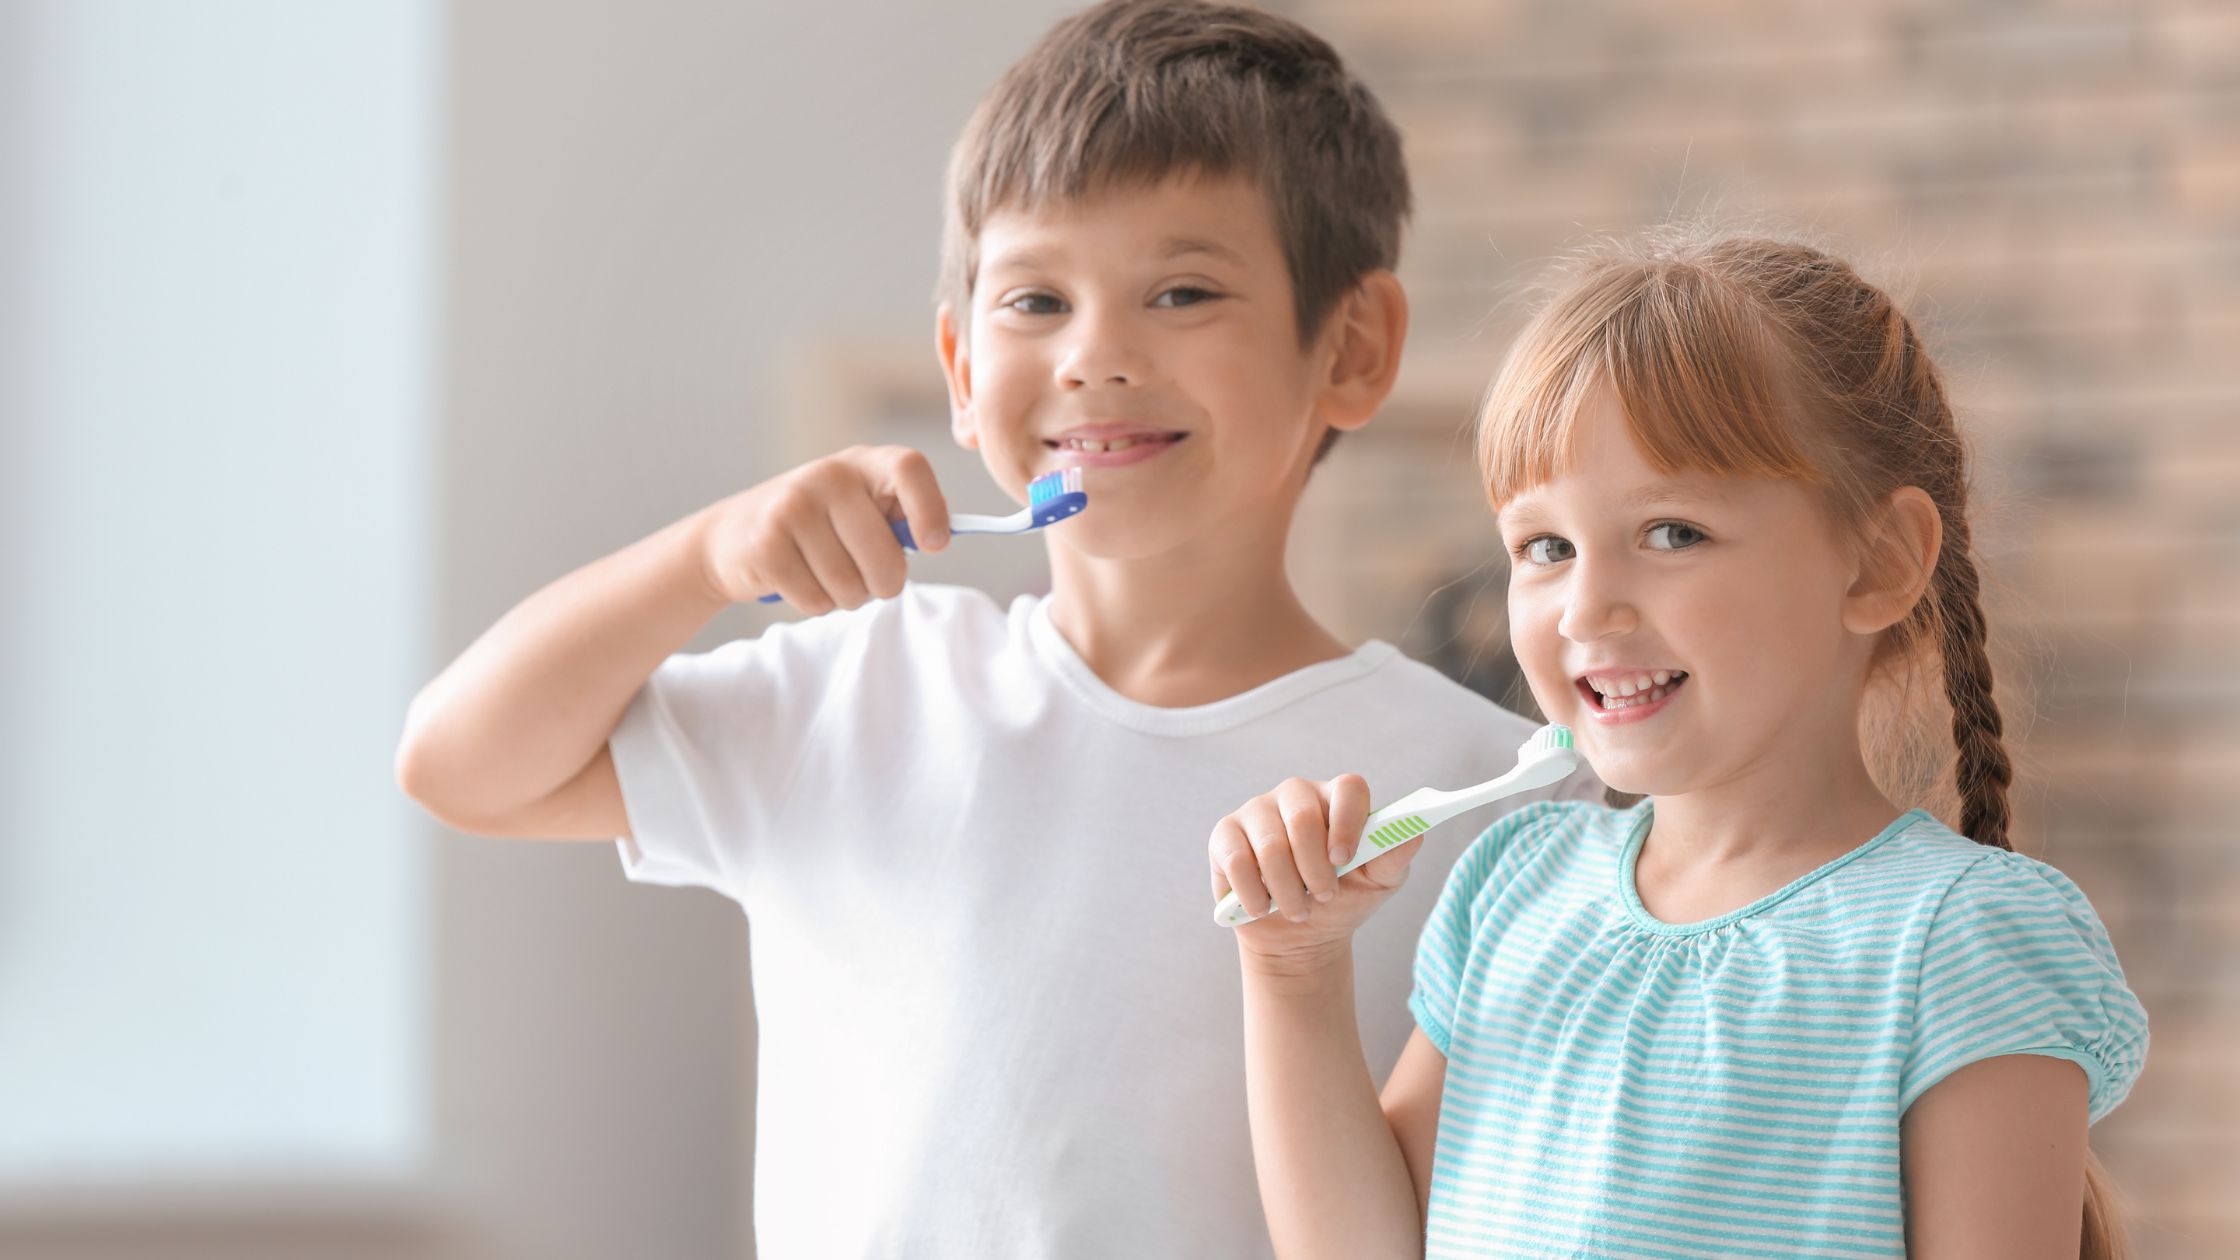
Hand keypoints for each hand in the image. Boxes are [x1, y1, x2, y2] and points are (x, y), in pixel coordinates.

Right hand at [695, 446, 950, 611]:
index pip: (910, 468)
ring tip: (824, 575)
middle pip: (887, 556)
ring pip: (851, 586)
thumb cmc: (816, 530)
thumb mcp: (857, 509)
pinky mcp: (767, 544)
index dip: (930, 509)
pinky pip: (817, 601)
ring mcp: (793, 507)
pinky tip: (797, 580)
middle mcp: (829, 476)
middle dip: (884, 585)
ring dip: (846, 597)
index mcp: (863, 463)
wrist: (731, 537)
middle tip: (867, 580)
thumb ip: (897, 519)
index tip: (934, 546)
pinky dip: (815, 604)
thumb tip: (940, 538)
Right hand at [1208, 775, 1420, 968]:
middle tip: (1324, 896)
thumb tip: (1414, 832)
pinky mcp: (1225, 835)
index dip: (1348, 821)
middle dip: (1314, 867)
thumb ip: (1395, 855)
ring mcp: (1257, 812)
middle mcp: (1296, 796)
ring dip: (1287, 889)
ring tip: (1298, 911)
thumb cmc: (1344, 900)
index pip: (1348, 788)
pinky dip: (1253, 893)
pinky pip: (1236, 858)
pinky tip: (1263, 908)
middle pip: (1303, 815)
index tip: (1345, 860)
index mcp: (1337, 799)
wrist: (1299, 935)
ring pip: (1270, 843)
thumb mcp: (1378, 883)